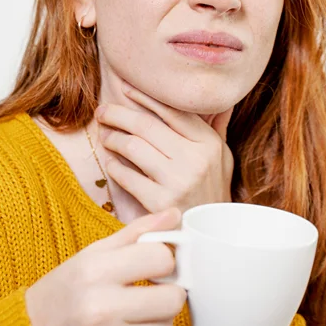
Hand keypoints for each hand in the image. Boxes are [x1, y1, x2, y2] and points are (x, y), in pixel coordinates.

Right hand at [24, 209, 186, 325]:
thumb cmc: (66, 290)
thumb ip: (137, 232)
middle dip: (168, 291)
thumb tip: (175, 214)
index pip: (161, 259)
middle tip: (152, 289)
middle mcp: (100, 309)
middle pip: (173, 298)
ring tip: (131, 311)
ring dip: (156, 317)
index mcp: (95, 272)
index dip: (163, 259)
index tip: (154, 264)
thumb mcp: (93, 254)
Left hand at [96, 82, 233, 212]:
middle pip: (146, 125)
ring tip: (104, 135)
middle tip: (102, 111)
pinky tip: (111, 162)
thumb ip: (217, 129)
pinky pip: (127, 176)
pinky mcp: (160, 202)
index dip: (145, 97)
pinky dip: (114, 166)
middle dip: (118, 114)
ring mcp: (178, 180)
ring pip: (133, 146)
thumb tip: (221, 103)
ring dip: (112, 138)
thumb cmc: (213, 192)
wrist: (212, 236)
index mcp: (209, 144)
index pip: (172, 111)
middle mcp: (195, 159)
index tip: (126, 89)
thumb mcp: (223, 159)